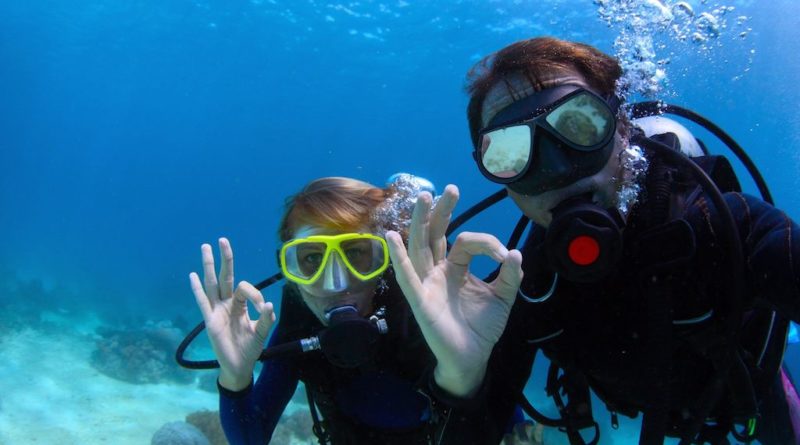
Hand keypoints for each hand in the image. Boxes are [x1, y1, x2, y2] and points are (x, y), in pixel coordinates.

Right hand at [189, 237, 274, 390]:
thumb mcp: (261, 333)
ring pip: (212, 284)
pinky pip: (203, 302)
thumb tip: (270, 306)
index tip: (264, 309)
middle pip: (225, 276)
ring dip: (209, 266)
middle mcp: (227, 304)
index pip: (245, 288)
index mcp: (240, 304)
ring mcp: (217, 310)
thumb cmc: (249, 348)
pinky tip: (193, 275)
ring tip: (205, 247)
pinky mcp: (210, 320)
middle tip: (222, 239)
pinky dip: (198, 289)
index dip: (256, 294)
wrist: (239, 366)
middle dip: (225, 258)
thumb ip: (266, 320)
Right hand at [385, 185, 522, 396]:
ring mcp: (426, 284)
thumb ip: (510, 276)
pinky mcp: (420, 301)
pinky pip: (407, 278)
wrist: (473, 358)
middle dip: (441, 211)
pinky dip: (398, 258)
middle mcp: (437, 271)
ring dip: (419, 222)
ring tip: (422, 198)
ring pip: (419, 248)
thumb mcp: (503, 297)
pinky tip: (392, 238)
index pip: (465, 241)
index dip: (486, 242)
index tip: (504, 255)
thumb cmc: (482, 327)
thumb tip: (515, 252)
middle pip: (434, 234)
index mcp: (455, 267)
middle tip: (450, 188)